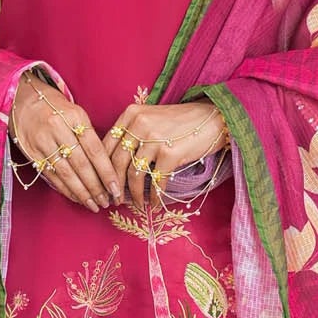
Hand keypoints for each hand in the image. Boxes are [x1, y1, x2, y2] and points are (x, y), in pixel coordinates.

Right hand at [9, 73, 122, 211]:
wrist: (24, 100)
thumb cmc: (58, 110)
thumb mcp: (77, 115)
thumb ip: (91, 138)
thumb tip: (109, 169)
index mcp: (75, 117)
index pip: (95, 149)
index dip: (106, 172)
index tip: (116, 188)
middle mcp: (58, 128)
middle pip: (81, 165)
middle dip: (96, 187)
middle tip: (107, 202)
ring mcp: (43, 141)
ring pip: (66, 173)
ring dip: (82, 193)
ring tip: (94, 205)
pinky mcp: (32, 153)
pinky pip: (52, 175)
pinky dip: (66, 189)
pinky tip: (77, 198)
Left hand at [104, 99, 228, 210]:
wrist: (214, 118)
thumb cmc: (182, 122)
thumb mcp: (152, 119)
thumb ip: (133, 133)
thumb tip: (115, 165)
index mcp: (131, 114)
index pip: (107, 144)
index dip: (103, 169)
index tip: (104, 185)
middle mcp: (139, 124)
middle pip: (118, 162)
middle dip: (115, 186)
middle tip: (115, 200)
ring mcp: (154, 139)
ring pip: (135, 174)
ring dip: (135, 194)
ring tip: (138, 204)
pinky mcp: (170, 153)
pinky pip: (156, 181)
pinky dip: (154, 196)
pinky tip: (155, 203)